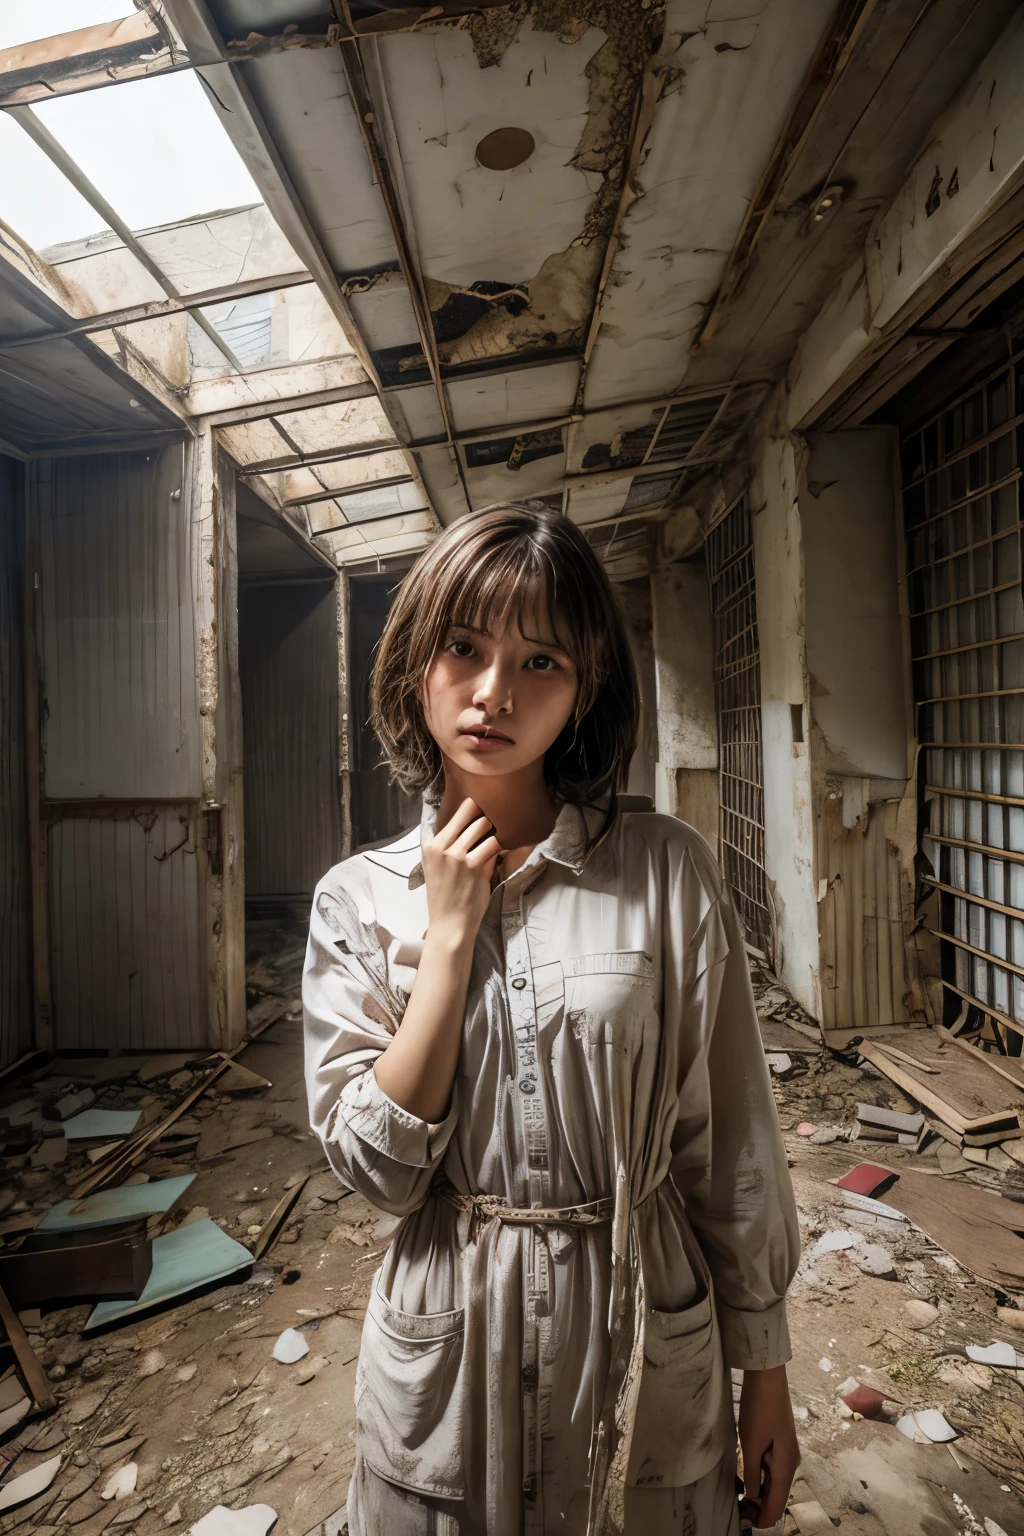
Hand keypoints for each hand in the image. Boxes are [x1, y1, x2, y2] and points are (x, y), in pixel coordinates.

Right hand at [421, 798, 501, 943]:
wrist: (450, 925)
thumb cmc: (447, 899)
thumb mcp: (439, 869)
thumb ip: (455, 848)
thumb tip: (479, 830)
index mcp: (431, 846)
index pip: (455, 814)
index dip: (472, 808)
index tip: (484, 807)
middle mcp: (441, 847)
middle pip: (470, 813)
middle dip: (487, 816)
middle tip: (497, 822)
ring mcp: (456, 855)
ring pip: (483, 825)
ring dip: (495, 829)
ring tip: (504, 834)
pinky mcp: (473, 865)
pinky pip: (494, 844)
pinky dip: (502, 845)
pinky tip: (507, 848)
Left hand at [738, 1365, 799, 1529]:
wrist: (768, 1378)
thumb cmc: (759, 1409)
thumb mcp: (751, 1445)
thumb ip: (752, 1475)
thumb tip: (752, 1498)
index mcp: (785, 1468)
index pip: (775, 1508)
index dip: (759, 1519)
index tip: (741, 1517)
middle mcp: (790, 1465)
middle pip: (776, 1498)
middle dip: (758, 1507)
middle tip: (736, 1504)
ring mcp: (787, 1455)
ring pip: (774, 1485)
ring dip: (758, 1492)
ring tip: (737, 1491)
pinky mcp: (780, 1445)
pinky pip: (772, 1471)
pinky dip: (760, 1478)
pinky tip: (746, 1474)